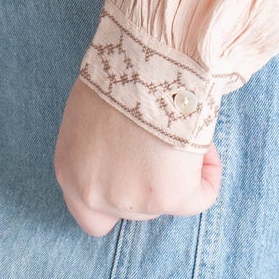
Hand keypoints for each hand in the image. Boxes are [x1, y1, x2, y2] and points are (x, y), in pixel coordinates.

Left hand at [54, 75, 222, 234]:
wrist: (146, 58)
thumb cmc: (119, 70)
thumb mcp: (89, 112)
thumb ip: (97, 147)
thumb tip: (123, 152)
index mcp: (69, 170)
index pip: (93, 219)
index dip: (119, 202)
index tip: (136, 175)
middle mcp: (93, 193)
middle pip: (133, 209)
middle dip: (150, 181)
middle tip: (163, 142)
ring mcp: (129, 199)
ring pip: (167, 200)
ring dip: (178, 172)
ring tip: (183, 129)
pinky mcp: (168, 197)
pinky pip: (200, 197)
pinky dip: (209, 174)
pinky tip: (205, 144)